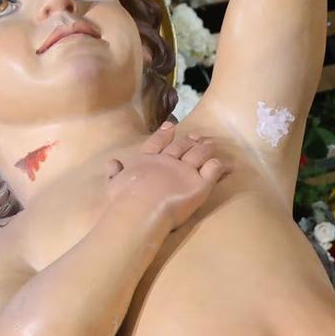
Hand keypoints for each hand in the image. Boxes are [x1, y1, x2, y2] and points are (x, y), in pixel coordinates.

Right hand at [105, 121, 229, 231]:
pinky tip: (221, 163)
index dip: (165, 133)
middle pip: (181, 146)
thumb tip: (112, 162)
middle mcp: (168, 161)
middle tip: (197, 136)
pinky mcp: (200, 184)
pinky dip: (218, 165)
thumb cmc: (124, 199)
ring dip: (206, 148)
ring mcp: (185, 171)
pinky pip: (212, 169)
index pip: (157, 142)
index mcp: (147, 160)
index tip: (171, 126)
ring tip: (211, 145)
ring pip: (199, 154)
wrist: (140, 209)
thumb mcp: (113, 184)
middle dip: (189, 140)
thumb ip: (114, 173)